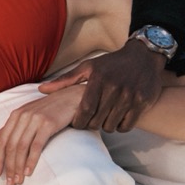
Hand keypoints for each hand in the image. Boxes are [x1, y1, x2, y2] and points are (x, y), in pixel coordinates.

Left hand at [0, 86, 82, 184]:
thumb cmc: (51, 108)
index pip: (1, 140)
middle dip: (8, 166)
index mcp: (15, 115)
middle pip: (10, 146)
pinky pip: (36, 145)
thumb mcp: (29, 114)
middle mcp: (22, 116)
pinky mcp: (48, 124)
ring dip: (18, 167)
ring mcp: (34, 119)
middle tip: (9, 182)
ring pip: (21, 147)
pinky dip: (31, 160)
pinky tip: (29, 171)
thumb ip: (13, 126)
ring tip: (18, 180)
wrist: (72, 97)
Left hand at [39, 41, 163, 132]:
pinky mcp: (143, 101)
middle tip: (89, 124)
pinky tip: (116, 120)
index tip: (76, 124)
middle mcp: (115, 87)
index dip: (79, 121)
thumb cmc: (111, 64)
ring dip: (105, 126)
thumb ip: (65, 80)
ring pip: (112, 124)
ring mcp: (130, 95)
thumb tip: (41, 89)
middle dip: (90, 125)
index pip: (85, 109)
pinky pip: (127, 125)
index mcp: (98, 79)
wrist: (143, 57)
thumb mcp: (87, 67)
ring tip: (102, 120)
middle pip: (97, 120)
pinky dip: (120, 127)